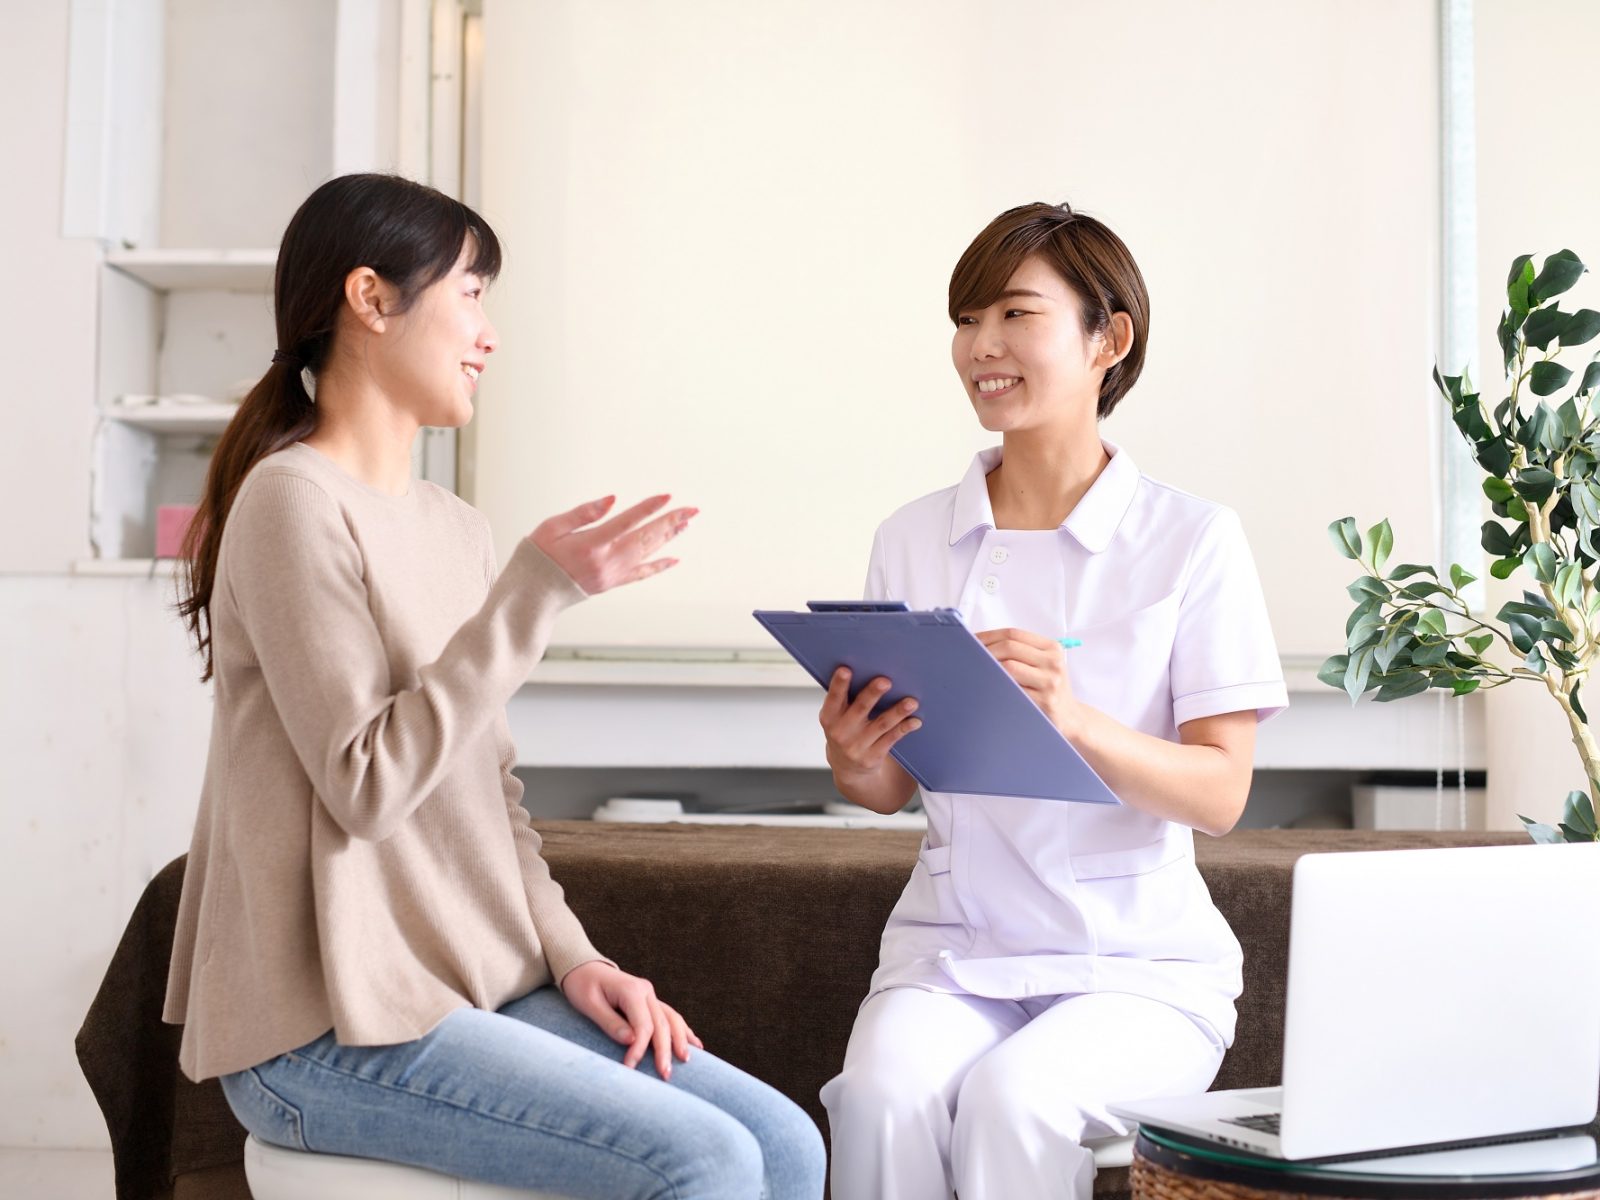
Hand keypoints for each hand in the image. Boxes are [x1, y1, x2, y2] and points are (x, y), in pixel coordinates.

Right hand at [528, 495, 696, 594]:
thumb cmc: (539, 555)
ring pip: (648, 553)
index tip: (667, 496)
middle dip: (670, 522)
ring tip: (687, 523)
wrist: (534, 593)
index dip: (648, 508)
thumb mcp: (552, 526)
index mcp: (590, 544)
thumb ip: (583, 513)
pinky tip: (674, 559)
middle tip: (692, 510)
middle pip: (645, 538)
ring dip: (668, 537)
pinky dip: (659, 566)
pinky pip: (641, 574)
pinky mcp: (612, 583)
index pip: (626, 521)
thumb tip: (612, 500)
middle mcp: (606, 561)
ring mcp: (612, 575)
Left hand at [560, 961, 702, 1079]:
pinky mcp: (649, 1000)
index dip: (640, 1048)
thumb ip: (610, 1022)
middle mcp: (646, 991)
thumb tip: (632, 1041)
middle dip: (665, 1050)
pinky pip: (670, 1016)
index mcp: (631, 990)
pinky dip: (683, 1030)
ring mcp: (650, 995)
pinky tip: (695, 1044)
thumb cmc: (582, 986)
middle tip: (665, 1075)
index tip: (630, 1067)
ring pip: (672, 1019)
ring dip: (680, 1041)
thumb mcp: (589, 1005)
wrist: (583, 968)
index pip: (644, 1025)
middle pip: (662, 1024)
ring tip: (686, 1061)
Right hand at [819, 668, 921, 784]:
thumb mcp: (837, 718)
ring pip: (881, 725)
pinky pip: (891, 739)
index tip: (845, 670)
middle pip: (860, 709)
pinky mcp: (873, 757)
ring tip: (911, 701)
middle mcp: (841, 732)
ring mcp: (857, 746)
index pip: (833, 698)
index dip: (838, 684)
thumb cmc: (845, 731)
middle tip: (885, 681)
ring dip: (897, 712)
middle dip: (872, 694)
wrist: (848, 768)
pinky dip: (904, 728)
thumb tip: (870, 670)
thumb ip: (847, 699)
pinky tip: (915, 720)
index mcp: (829, 717)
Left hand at [976, 627, 1083, 738]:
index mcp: (1052, 648)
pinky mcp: (1044, 702)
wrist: (1070, 719)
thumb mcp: (1043, 665)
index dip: (988, 635)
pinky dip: (996, 687)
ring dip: (987, 668)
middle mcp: (1053, 662)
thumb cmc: (1049, 690)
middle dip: (984, 650)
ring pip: (1009, 667)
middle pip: (1009, 648)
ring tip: (974, 672)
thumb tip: (980, 644)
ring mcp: (1050, 682)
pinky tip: (987, 688)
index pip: (1014, 634)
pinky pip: (1012, 690)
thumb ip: (1020, 652)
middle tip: (967, 657)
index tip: (969, 640)